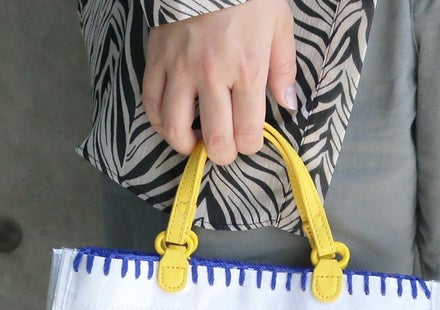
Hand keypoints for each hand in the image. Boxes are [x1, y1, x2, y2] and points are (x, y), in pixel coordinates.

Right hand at [142, 0, 296, 164]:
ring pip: (175, 127)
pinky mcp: (156, 57)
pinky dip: (159, 121)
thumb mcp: (278, 25)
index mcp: (247, 70)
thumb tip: (288, 106)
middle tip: (225, 150)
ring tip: (195, 142)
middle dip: (223, 155)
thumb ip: (283, 69)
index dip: (249, 146)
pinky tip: (170, 123)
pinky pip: (151, 101)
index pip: (247, 133)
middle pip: (215, 139)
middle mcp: (212, 75)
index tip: (250, 140)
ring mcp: (180, 67)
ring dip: (186, 144)